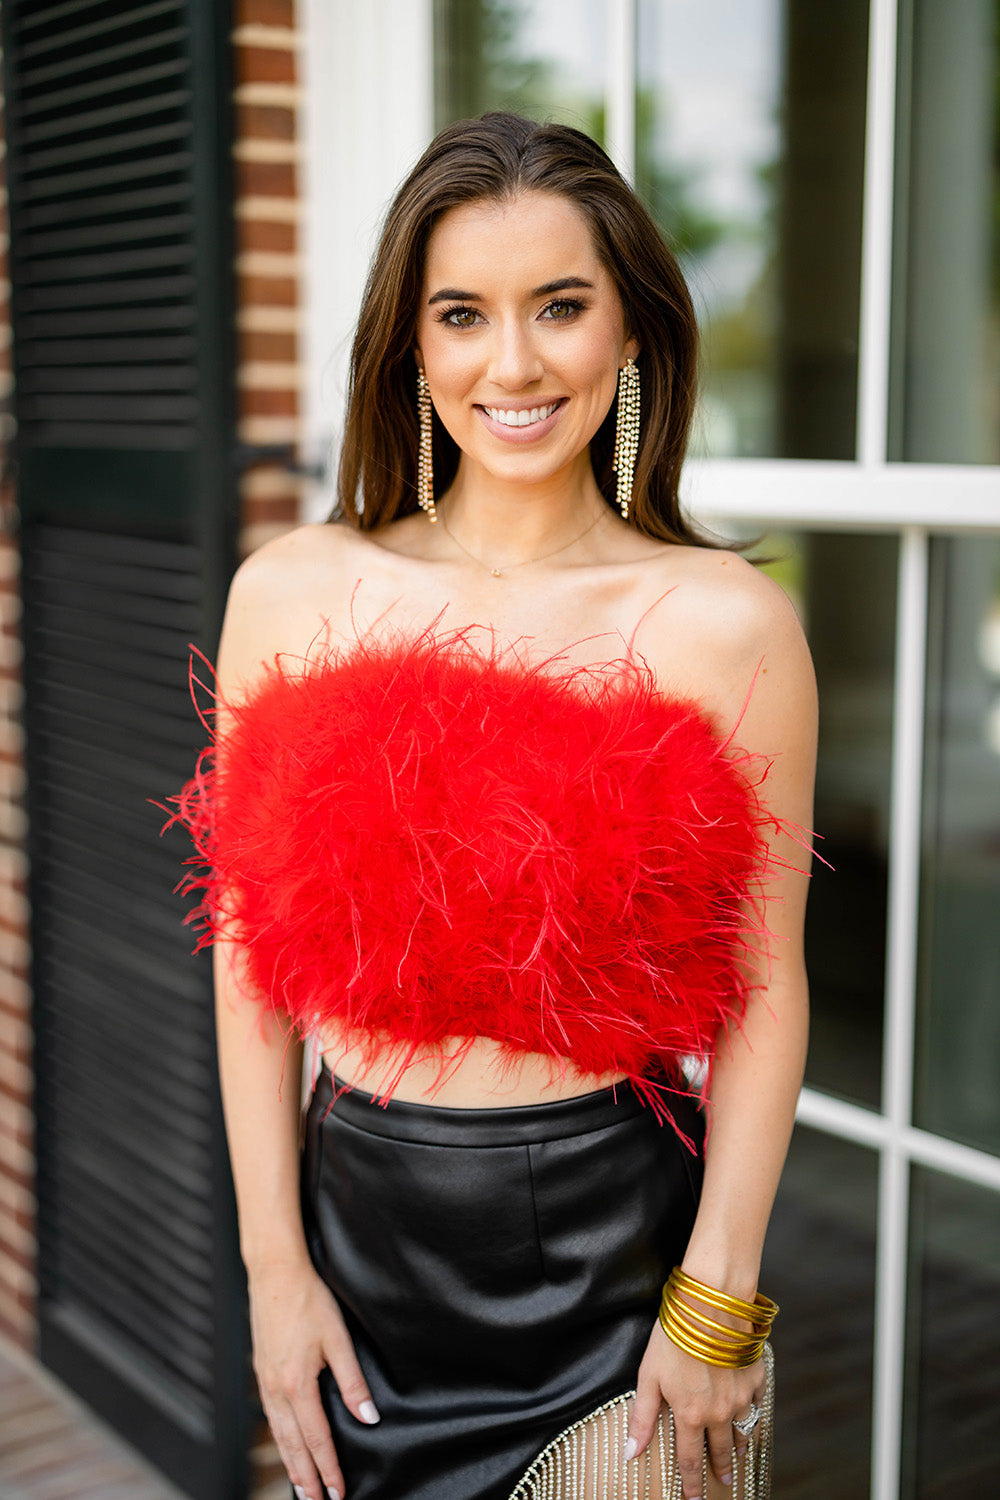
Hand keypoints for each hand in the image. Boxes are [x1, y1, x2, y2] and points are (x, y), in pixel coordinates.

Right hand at [248, 1258, 378, 1499]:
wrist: (274, 1272)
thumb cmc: (309, 1300)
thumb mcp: (338, 1339)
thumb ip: (353, 1382)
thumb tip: (368, 1418)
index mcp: (297, 1385)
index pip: (317, 1438)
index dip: (329, 1468)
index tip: (338, 1492)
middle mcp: (276, 1389)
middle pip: (292, 1445)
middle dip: (306, 1477)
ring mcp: (265, 1381)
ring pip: (278, 1433)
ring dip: (290, 1462)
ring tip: (300, 1486)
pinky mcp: (261, 1370)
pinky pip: (270, 1416)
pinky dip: (279, 1438)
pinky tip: (285, 1442)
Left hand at [627, 1322, 762, 1497]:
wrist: (710, 1304)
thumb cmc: (674, 1335)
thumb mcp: (649, 1376)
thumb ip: (642, 1417)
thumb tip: (630, 1454)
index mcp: (690, 1415)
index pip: (690, 1460)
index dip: (692, 1484)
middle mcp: (719, 1412)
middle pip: (720, 1450)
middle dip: (720, 1469)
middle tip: (724, 1482)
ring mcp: (741, 1396)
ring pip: (742, 1430)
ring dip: (737, 1444)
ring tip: (736, 1454)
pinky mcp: (755, 1376)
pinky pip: (757, 1404)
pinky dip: (752, 1413)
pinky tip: (749, 1414)